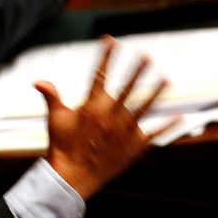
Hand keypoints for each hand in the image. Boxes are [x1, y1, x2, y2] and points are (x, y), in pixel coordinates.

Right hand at [35, 36, 177, 199]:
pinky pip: (154, 134)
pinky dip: (167, 126)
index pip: (100, 75)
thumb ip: (52, 96)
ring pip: (145, 107)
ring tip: (166, 79)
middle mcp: (111, 115)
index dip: (106, 57)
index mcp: (92, 106)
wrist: (73, 176)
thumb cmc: (62, 146)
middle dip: (137, 70)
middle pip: (128, 88)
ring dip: (156, 92)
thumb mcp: (56, 119)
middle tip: (147, 56)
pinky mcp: (134, 147)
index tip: (111, 41)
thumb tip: (38, 80)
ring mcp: (125, 131)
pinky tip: (180, 116)